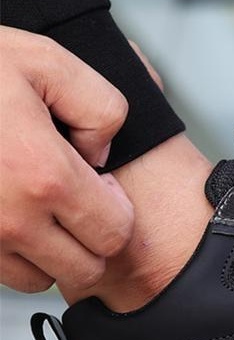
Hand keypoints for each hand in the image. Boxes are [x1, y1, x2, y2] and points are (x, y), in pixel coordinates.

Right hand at [0, 29, 133, 296]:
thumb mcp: (43, 61)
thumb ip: (97, 105)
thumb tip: (100, 153)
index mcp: (44, 173)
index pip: (114, 231)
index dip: (115, 208)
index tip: (97, 183)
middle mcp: (13, 218)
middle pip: (84, 268)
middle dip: (89, 237)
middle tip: (72, 198)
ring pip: (41, 279)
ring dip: (48, 252)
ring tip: (36, 206)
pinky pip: (1, 273)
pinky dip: (11, 253)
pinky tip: (6, 211)